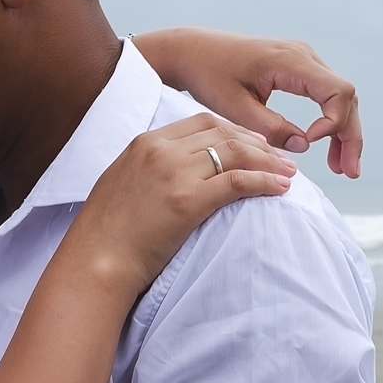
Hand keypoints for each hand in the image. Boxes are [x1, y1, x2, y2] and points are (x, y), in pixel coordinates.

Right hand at [67, 112, 295, 301]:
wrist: (95, 260)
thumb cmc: (107, 232)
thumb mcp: (122, 183)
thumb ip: (148, 167)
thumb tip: (178, 170)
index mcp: (144, 142)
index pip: (200, 122)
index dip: (234, 130)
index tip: (253, 144)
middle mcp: (160, 150)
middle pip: (222, 132)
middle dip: (257, 143)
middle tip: (279, 158)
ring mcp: (174, 173)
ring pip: (235, 153)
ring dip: (267, 162)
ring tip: (287, 173)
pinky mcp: (187, 200)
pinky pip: (237, 182)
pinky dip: (263, 182)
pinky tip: (279, 189)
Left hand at [133, 29, 361, 177]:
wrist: (192, 52)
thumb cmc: (208, 75)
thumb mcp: (234, 107)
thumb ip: (269, 127)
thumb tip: (304, 146)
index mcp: (290, 60)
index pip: (337, 91)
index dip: (334, 121)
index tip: (312, 143)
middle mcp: (303, 56)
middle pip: (346, 96)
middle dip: (350, 136)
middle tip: (349, 172)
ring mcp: (303, 60)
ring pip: (339, 97)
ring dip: (343, 132)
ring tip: (341, 168)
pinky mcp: (298, 68)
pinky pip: (325, 95)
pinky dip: (330, 122)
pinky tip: (327, 149)